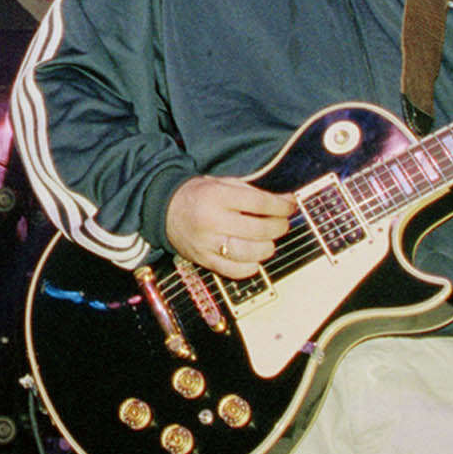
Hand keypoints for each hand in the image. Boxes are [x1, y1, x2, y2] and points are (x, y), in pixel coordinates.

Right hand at [165, 175, 295, 277]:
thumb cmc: (196, 194)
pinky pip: (235, 270)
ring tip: (269, 241)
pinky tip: (254, 258)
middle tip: (282, 223)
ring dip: (268, 247)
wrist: (162, 209)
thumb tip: (284, 200)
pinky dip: (251, 266)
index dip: (281, 206)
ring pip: (251, 252)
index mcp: (217, 196)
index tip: (290, 206)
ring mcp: (208, 243)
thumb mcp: (220, 182)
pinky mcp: (204, 260)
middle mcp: (212, 220)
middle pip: (260, 229)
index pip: (260, 203)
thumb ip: (250, 190)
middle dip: (279, 226)